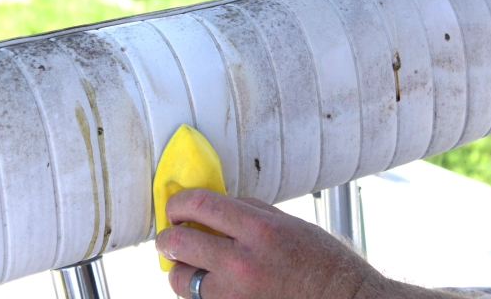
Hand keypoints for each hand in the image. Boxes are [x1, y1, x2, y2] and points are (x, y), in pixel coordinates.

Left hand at [155, 189, 377, 298]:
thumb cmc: (322, 262)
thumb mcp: (289, 223)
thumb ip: (249, 212)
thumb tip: (215, 206)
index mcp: (259, 230)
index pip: (200, 205)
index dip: (178, 201)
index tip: (175, 205)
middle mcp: (242, 263)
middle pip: (178, 243)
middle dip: (167, 236)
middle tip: (171, 234)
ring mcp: (236, 296)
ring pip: (181, 279)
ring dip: (180, 267)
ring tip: (194, 262)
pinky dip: (200, 290)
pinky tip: (215, 282)